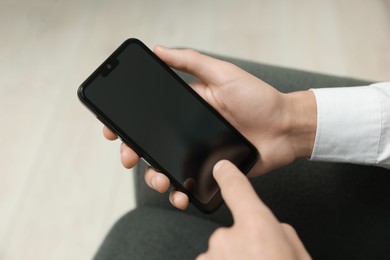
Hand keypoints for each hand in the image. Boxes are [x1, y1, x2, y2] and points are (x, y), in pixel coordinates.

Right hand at [103, 46, 316, 209]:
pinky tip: (178, 194)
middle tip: (128, 158)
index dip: (128, 123)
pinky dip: (179, 192)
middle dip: (133, 153)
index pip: (149, 116)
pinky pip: (188, 183)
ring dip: (153, 176)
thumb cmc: (258, 98)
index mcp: (187, 108)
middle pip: (151, 144)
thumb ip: (191, 62)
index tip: (112, 130)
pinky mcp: (211, 171)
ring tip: (158, 180)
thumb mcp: (223, 74)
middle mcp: (188, 131)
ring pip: (165, 167)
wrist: (285, 128)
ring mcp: (198, 152)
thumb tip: (158, 49)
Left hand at [197, 160, 310, 259]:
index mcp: (255, 226)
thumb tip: (271, 228)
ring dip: (235, 256)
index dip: (228, 175)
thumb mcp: (297, 251)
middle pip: (232, 229)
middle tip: (263, 256)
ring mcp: (210, 255)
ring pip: (223, 249)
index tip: (222, 167)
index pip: (236, 187)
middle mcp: (227, 237)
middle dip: (245, 241)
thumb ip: (279, 231)